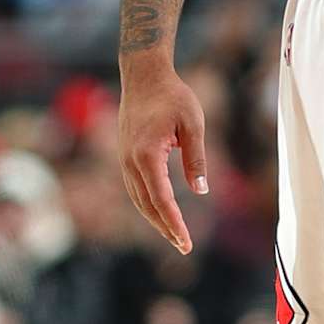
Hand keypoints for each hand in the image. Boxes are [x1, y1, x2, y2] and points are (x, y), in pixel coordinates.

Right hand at [118, 61, 208, 253]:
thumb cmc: (173, 97)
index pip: (161, 199)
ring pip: (138, 199)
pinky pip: (135, 188)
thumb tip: (200, 190)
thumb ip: (196, 158)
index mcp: (147, 155)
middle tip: (184, 247)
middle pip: (147, 205)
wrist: (144, 76)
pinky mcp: (125, 156)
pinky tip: (160, 212)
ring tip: (174, 236)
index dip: (174, 223)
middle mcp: (130, 161)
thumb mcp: (193, 124)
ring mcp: (124, 159)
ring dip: (155, 219)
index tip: (185, 241)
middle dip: (165, 228)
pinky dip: (147, 204)